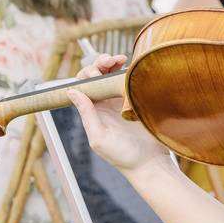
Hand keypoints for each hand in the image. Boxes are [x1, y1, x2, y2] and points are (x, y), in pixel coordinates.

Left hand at [68, 54, 171, 172]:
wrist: (151, 164)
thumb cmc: (124, 156)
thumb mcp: (99, 137)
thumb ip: (87, 114)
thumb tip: (72, 91)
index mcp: (92, 112)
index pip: (84, 85)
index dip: (89, 72)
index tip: (100, 69)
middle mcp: (105, 104)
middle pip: (97, 76)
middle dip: (102, 63)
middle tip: (114, 59)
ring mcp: (122, 102)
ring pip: (113, 76)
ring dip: (114, 65)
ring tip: (122, 59)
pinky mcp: (138, 101)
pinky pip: (130, 81)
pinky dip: (129, 72)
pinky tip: (132, 67)